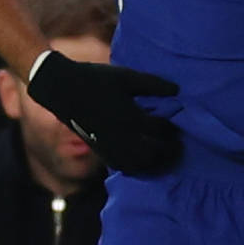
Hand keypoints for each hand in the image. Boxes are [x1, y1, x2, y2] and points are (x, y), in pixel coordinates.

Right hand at [27, 50, 181, 174]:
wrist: (64, 89)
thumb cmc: (97, 79)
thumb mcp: (127, 77)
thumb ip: (153, 84)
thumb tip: (176, 90)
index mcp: (132, 117)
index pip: (160, 130)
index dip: (172, 130)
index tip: (179, 127)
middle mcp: (123, 136)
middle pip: (153, 153)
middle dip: (168, 151)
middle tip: (177, 147)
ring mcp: (111, 146)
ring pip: (138, 164)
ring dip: (153, 163)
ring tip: (162, 157)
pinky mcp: (100, 149)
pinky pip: (121, 166)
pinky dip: (135, 167)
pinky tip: (140, 161)